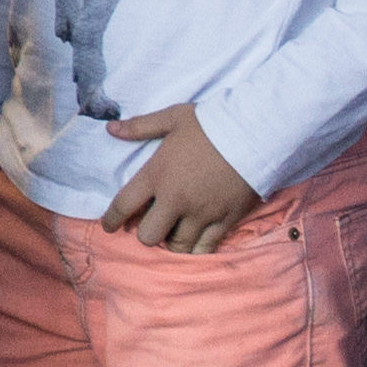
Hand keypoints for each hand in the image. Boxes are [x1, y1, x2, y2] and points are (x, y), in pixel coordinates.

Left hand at [102, 105, 261, 252]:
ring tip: (173, 235)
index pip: (123, 206)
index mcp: (156, 175)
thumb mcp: (172, 118)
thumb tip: (110, 128)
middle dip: (145, 234)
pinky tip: (195, 245)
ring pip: (178, 247)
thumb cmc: (212, 124)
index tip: (109, 227)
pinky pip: (207, 247)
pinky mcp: (226, 220)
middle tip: (150, 227)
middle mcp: (175, 200)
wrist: (256, 133)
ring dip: (172, 243)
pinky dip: (198, 249)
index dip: (111, 220)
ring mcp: (202, 213)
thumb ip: (140, 126)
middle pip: (148, 236)